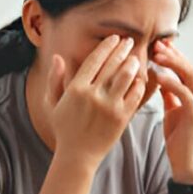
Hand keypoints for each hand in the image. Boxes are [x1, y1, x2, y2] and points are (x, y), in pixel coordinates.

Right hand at [46, 35, 147, 167]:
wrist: (77, 155)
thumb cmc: (64, 129)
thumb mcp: (52, 104)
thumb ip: (55, 79)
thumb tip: (58, 56)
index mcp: (76, 89)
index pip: (95, 60)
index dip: (107, 46)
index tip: (115, 38)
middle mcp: (93, 95)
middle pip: (112, 64)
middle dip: (122, 49)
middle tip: (129, 41)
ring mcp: (109, 106)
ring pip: (126, 77)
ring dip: (132, 64)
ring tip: (135, 57)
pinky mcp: (122, 118)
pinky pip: (135, 95)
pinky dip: (139, 84)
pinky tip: (140, 78)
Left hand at [149, 39, 192, 183]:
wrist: (185, 164)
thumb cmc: (179, 139)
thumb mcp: (173, 111)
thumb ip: (170, 94)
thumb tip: (159, 76)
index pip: (189, 70)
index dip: (175, 56)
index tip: (158, 46)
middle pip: (191, 68)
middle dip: (173, 55)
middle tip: (157, 45)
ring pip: (190, 75)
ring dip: (172, 63)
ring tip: (156, 54)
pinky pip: (184, 92)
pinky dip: (170, 81)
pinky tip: (157, 73)